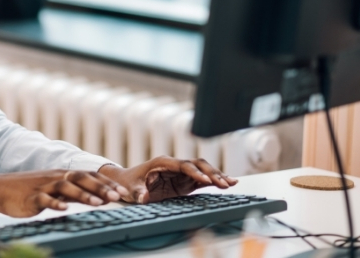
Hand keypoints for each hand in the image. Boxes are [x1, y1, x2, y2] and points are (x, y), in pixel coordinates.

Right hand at [0, 170, 130, 217]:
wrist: (1, 188)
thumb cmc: (29, 189)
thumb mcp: (54, 187)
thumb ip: (73, 190)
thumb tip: (95, 196)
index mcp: (63, 175)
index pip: (89, 176)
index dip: (106, 183)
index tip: (123, 192)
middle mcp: (56, 177)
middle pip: (82, 179)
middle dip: (101, 187)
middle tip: (117, 196)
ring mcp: (44, 187)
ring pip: (66, 188)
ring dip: (83, 195)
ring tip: (97, 203)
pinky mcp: (32, 197)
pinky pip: (45, 200)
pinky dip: (55, 204)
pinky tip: (64, 209)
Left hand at [98, 156, 237, 203]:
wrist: (127, 181)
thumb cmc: (129, 182)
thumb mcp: (131, 188)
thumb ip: (138, 192)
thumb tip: (143, 197)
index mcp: (163, 163)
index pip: (183, 165)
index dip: (195, 172)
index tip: (206, 180)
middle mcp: (175, 165)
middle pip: (197, 165)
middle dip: (211, 173)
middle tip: (224, 183)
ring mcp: (181, 173)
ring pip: (203, 170)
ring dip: (216, 175)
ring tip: (231, 183)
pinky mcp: (185, 181)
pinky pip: (202, 179)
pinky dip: (214, 181)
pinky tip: (227, 184)